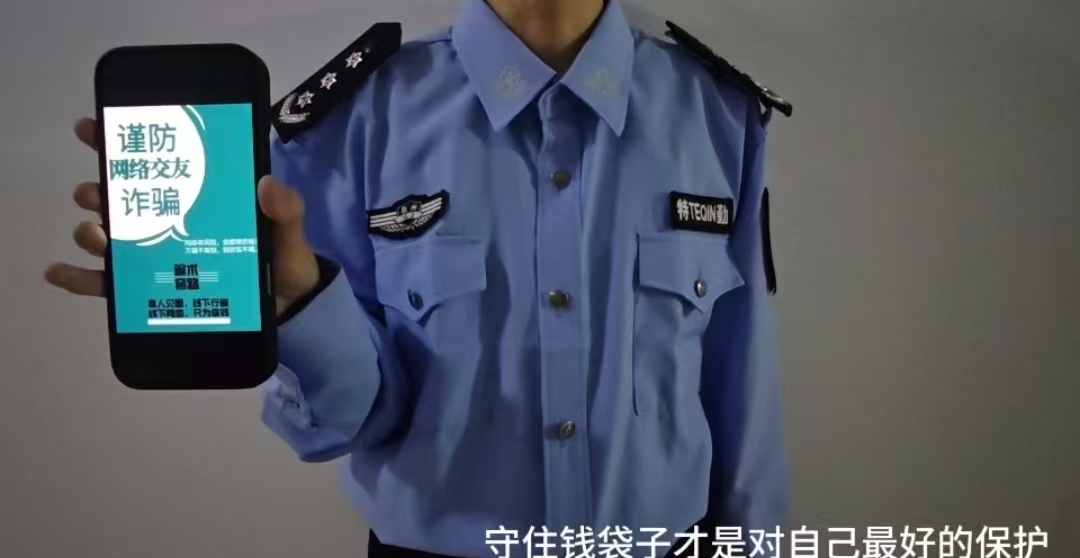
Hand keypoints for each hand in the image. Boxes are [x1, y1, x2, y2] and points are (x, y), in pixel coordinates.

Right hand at [44, 117, 320, 316]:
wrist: (288, 308)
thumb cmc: (284, 259)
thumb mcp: (289, 230)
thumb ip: (285, 208)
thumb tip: (268, 184)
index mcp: (197, 194)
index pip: (154, 160)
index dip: (119, 140)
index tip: (94, 128)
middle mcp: (169, 217)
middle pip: (120, 195)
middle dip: (100, 189)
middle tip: (98, 191)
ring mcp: (157, 253)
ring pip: (109, 235)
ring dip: (92, 230)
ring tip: (97, 234)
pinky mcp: (152, 290)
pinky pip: (108, 283)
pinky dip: (79, 276)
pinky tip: (59, 271)